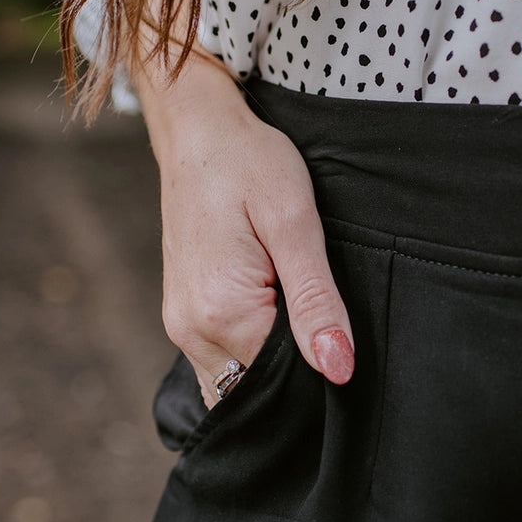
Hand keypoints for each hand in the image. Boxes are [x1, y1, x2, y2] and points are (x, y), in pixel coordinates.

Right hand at [134, 32, 353, 406]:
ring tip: (302, 312)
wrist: (198, 130)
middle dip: (294, 377)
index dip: (320, 369)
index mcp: (221, 314)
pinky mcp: (183, 312)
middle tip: (325, 321)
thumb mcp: (295, 224)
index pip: (282, 383)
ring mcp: (181, 325)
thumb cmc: (249, 162)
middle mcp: (191, 331)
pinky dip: (252, 352)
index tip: (340, 336)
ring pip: (236, 381)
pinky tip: (278, 313)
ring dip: (272, 365)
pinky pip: (222, 359)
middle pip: (254, 391)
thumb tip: (338, 369)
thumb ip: (316, 302)